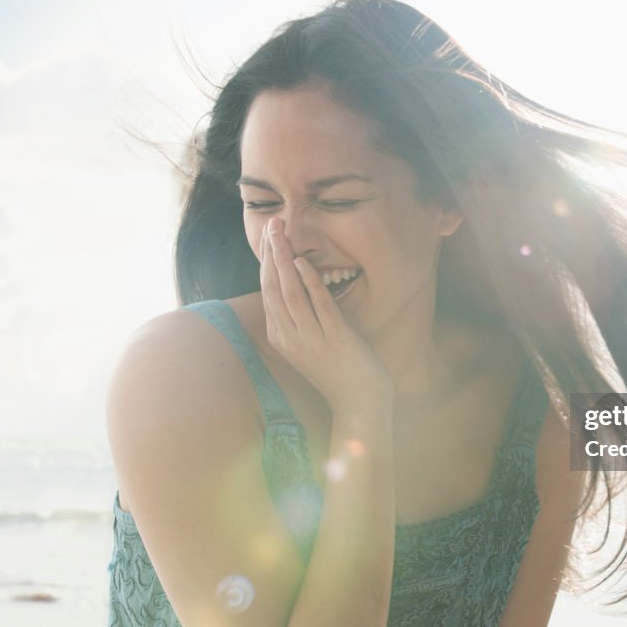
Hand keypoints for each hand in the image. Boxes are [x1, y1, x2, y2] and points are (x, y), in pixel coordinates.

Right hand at [260, 217, 393, 414]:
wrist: (358, 402)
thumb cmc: (338, 369)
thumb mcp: (311, 341)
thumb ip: (301, 316)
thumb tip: (298, 282)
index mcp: (280, 336)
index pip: (268, 291)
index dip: (268, 261)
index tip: (270, 236)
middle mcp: (289, 337)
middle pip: (274, 287)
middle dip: (272, 253)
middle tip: (272, 224)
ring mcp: (310, 339)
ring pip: (291, 293)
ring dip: (285, 261)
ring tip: (282, 234)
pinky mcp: (334, 338)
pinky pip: (318, 306)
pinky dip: (310, 283)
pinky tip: (305, 263)